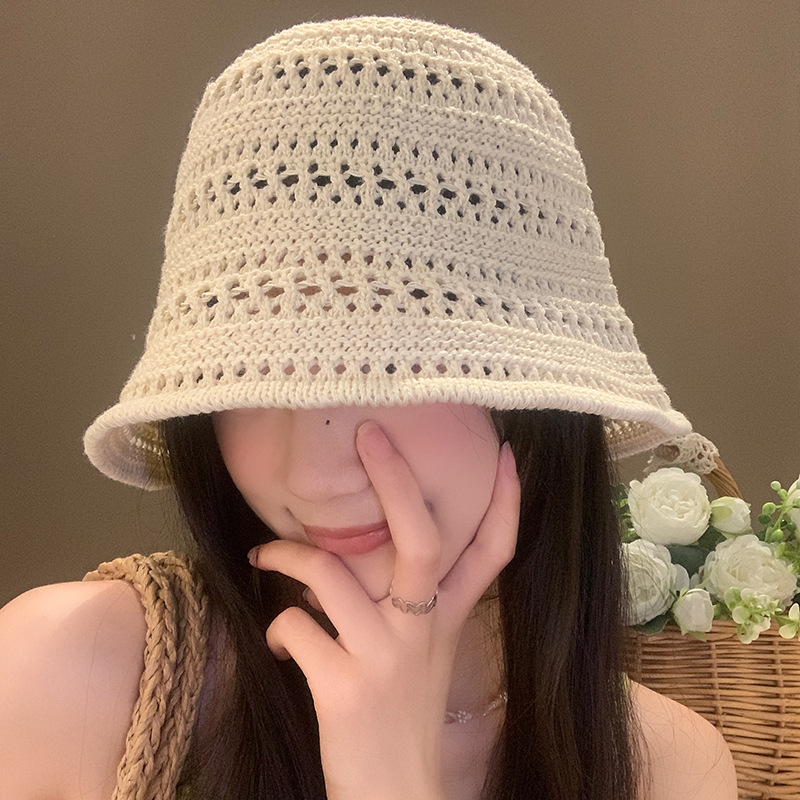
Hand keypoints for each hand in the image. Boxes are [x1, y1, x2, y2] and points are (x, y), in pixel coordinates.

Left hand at [249, 421, 519, 799]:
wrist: (395, 798)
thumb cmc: (402, 720)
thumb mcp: (424, 659)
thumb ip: (411, 606)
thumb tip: (363, 552)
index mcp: (446, 621)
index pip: (493, 554)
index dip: (505, 503)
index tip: (504, 454)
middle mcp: (423, 632)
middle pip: (421, 540)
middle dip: (395, 480)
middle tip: (369, 435)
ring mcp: (385, 659)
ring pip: (328, 574)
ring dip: (285, 556)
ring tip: (264, 556)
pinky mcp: (343, 688)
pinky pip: (295, 627)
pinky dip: (277, 627)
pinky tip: (278, 644)